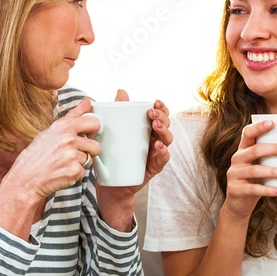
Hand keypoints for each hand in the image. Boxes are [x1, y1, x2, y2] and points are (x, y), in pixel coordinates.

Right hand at [3, 98, 100, 201]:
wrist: (24, 179)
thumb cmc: (36, 155)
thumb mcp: (51, 131)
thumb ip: (72, 116)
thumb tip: (87, 102)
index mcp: (63, 126)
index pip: (94, 122)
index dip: (92, 131)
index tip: (86, 135)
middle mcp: (68, 139)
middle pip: (96, 145)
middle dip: (90, 150)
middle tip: (74, 153)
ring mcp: (72, 155)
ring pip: (89, 159)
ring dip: (80, 163)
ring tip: (63, 163)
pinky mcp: (74, 171)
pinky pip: (83, 171)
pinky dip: (75, 174)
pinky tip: (61, 172)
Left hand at [96, 90, 172, 228]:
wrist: (110, 184)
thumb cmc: (111, 155)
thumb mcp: (109, 132)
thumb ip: (116, 112)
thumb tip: (121, 91)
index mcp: (146, 129)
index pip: (159, 115)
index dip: (161, 108)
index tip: (155, 102)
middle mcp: (154, 140)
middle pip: (166, 125)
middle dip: (163, 117)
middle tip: (152, 113)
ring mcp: (155, 153)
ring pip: (167, 140)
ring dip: (164, 131)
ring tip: (155, 126)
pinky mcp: (154, 167)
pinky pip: (163, 158)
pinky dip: (163, 151)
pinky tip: (158, 146)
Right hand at [220, 119, 276, 221]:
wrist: (238, 205)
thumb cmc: (255, 181)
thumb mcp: (260, 166)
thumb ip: (272, 157)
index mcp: (243, 150)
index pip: (247, 133)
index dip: (258, 127)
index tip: (272, 122)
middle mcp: (237, 159)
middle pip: (254, 150)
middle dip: (273, 148)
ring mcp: (234, 174)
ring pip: (254, 170)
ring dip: (273, 171)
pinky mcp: (236, 189)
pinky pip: (254, 189)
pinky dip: (268, 190)